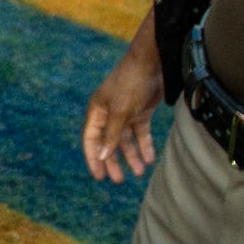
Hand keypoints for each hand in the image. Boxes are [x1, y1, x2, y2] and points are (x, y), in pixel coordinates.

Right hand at [82, 40, 161, 182]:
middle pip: (109, 142)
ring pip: (126, 140)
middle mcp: (109, 113)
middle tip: (119, 180)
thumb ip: (112, 135)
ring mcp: (125, 112)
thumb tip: (101, 156)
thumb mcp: (121, 112)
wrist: (153, 62)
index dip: (93, 158)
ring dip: (132, 156)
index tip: (99, 176)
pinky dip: (144, 145)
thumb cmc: (131, 84)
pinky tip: (149, 158)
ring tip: (139, 172)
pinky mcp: (140, 111)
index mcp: (97, 111)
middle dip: (114, 161)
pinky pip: (140, 132)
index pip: (91, 139)